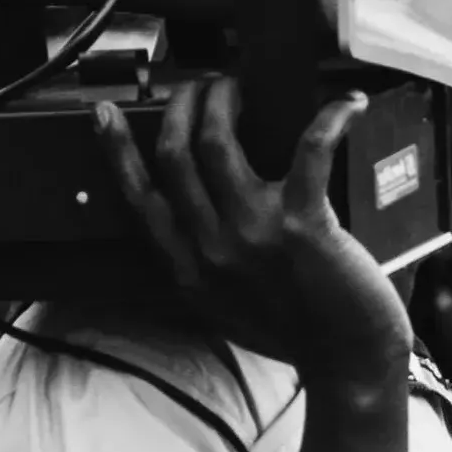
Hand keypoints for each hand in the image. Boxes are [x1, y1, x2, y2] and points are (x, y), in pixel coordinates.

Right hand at [95, 78, 410, 394]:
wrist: (348, 365)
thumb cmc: (296, 335)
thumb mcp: (224, 309)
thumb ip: (201, 266)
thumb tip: (193, 221)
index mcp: (188, 270)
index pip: (138, 198)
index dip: (116, 150)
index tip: (103, 113)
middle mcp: (211, 249)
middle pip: (174, 155)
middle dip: (182, 106)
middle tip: (201, 86)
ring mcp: (253, 235)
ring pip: (217, 143)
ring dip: (224, 102)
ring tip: (237, 87)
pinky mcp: (303, 225)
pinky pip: (308, 151)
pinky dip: (329, 119)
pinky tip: (346, 103)